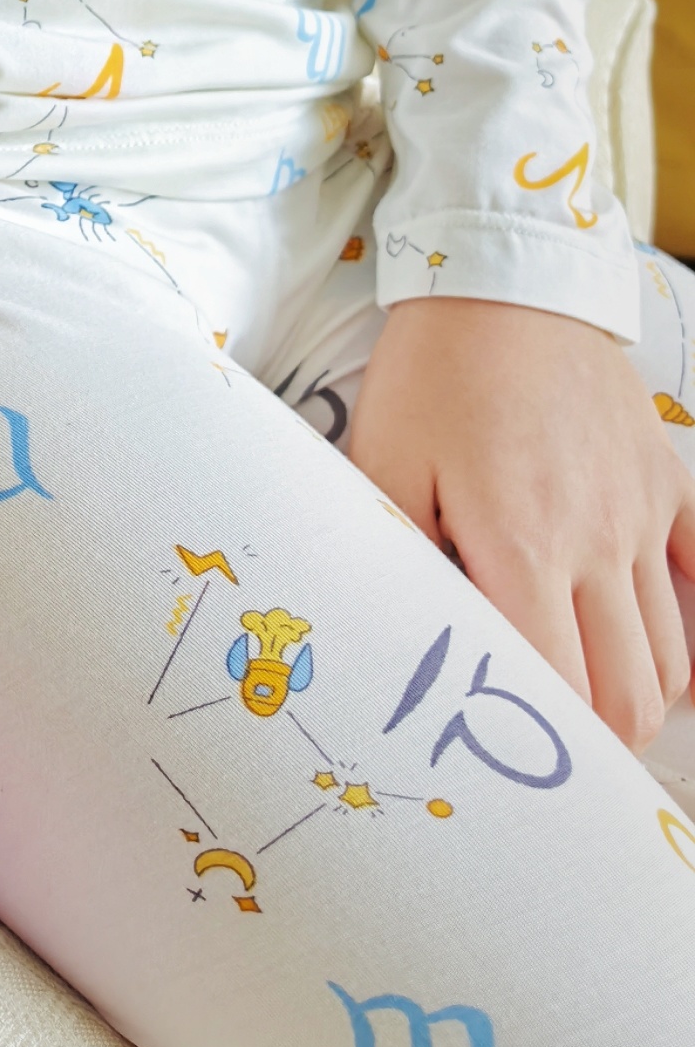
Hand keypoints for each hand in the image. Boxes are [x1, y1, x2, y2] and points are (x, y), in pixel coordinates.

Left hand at [350, 296, 694, 749]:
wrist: (504, 284)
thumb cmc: (431, 376)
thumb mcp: (382, 464)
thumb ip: (397, 562)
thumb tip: (407, 644)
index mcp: (521, 544)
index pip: (558, 690)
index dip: (539, 744)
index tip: (507, 762)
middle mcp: (597, 541)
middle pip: (629, 695)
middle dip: (594, 744)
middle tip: (550, 753)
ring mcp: (644, 514)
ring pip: (672, 657)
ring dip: (638, 698)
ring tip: (587, 708)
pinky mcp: (668, 481)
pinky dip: (684, 633)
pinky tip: (645, 649)